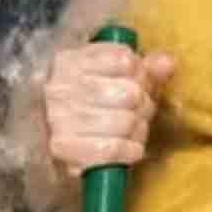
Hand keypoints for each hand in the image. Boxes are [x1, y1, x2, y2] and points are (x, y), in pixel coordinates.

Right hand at [43, 40, 174, 176]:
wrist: (45, 140)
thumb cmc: (86, 103)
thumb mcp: (109, 77)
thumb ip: (142, 68)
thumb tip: (167, 63)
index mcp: (69, 60)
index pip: (125, 60)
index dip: (142, 74)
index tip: (139, 84)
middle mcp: (60, 86)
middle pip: (130, 93)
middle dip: (144, 105)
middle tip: (140, 112)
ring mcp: (57, 117)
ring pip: (125, 122)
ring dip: (139, 130)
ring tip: (134, 130)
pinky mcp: (62, 148)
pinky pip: (113, 148)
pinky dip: (130, 151)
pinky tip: (130, 149)